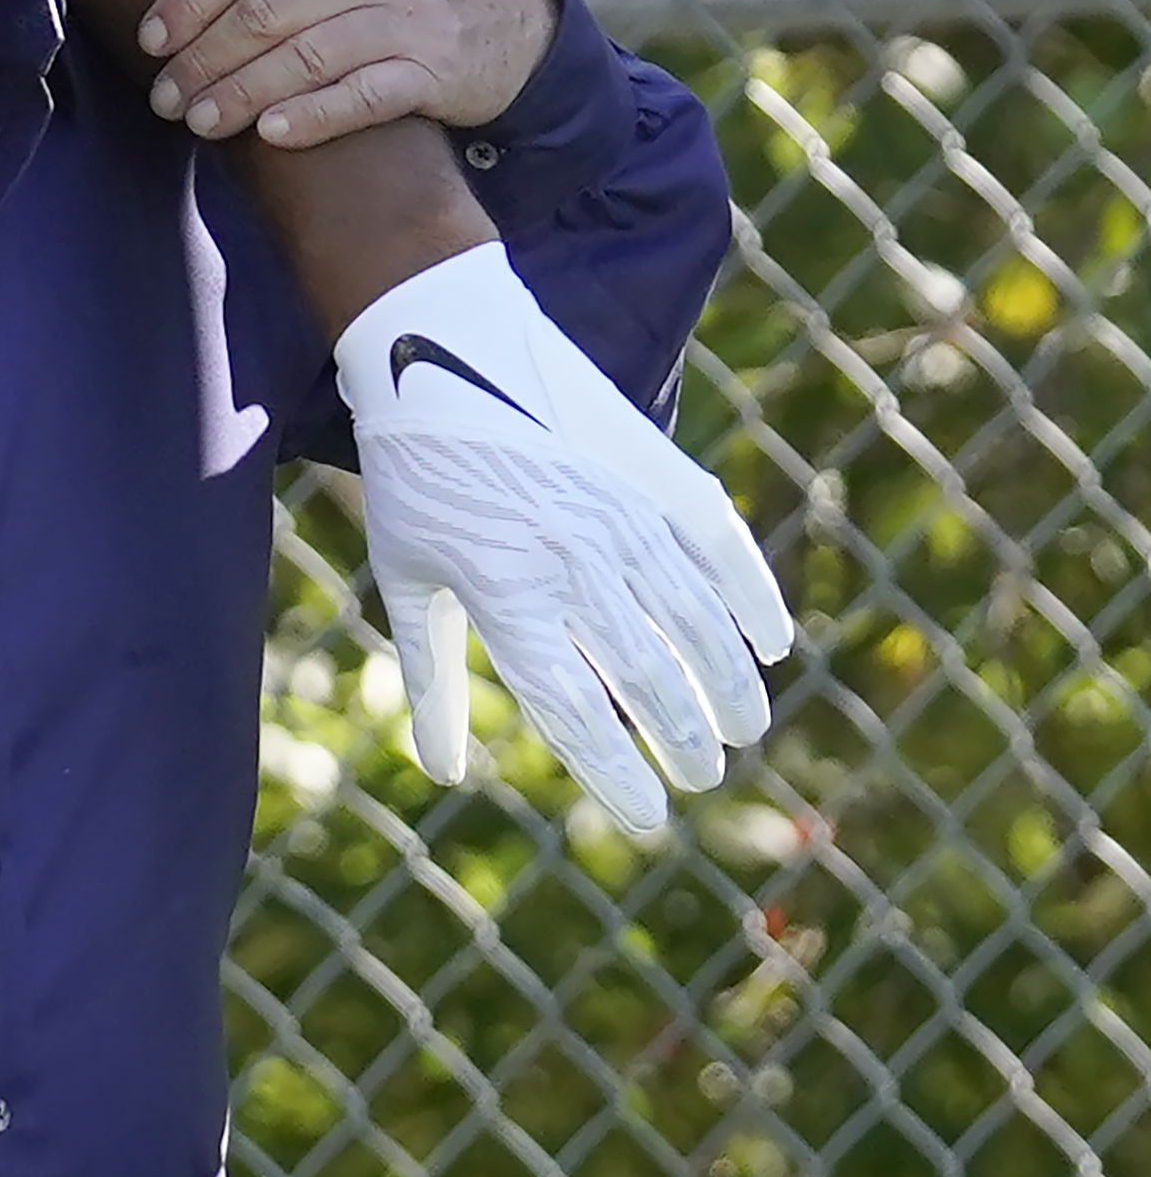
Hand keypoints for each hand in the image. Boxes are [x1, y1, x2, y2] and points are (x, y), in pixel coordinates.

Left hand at [136, 0, 556, 148]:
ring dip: (241, 96)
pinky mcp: (437, 71)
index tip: (150, 39)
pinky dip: (314, 117)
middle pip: (265, 14)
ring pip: (304, 59)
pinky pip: (364, 98)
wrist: (516, 7)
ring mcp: (412, 17)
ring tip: (197, 121)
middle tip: (163, 96)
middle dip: (203, 59)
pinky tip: (269, 135)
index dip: (189, 1)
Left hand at [338, 243, 793, 833]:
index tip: (649, 818)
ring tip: (743, 728)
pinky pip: (718, 550)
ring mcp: (619, 519)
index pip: (578, 713)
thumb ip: (430, 678)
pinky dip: (752, 599)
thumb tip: (442, 771)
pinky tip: (771, 642)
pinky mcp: (646, 479)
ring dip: (728, 684)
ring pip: (696, 622)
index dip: (619, 774)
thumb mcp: (405, 579)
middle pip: (650, 678)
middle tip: (703, 775)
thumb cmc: (414, 483)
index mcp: (507, 599)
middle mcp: (573, 566)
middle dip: (685, 738)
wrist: (441, 358)